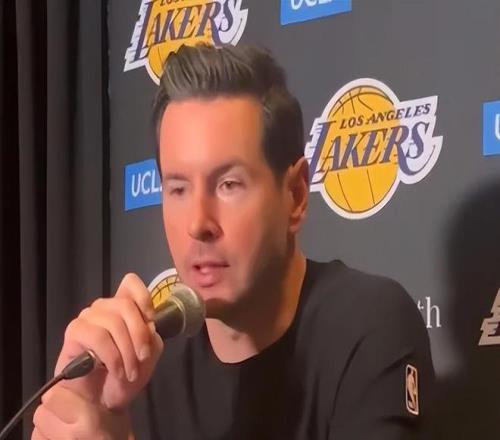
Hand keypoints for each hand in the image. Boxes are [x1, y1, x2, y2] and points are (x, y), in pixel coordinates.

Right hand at [32, 273, 162, 437]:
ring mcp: (88, 317)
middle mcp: (104, 307)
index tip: (151, 320)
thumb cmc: (123, 376)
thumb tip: (148, 326)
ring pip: (113, 322)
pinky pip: (98, 337)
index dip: (143, 297)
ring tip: (130, 372)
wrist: (98, 402)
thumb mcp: (148, 357)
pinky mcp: (74, 332)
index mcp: (123, 307)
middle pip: (126, 305)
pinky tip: (117, 371)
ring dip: (127, 351)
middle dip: (139, 334)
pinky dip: (112, 357)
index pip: (130, 283)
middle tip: (143, 357)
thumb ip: (151, 337)